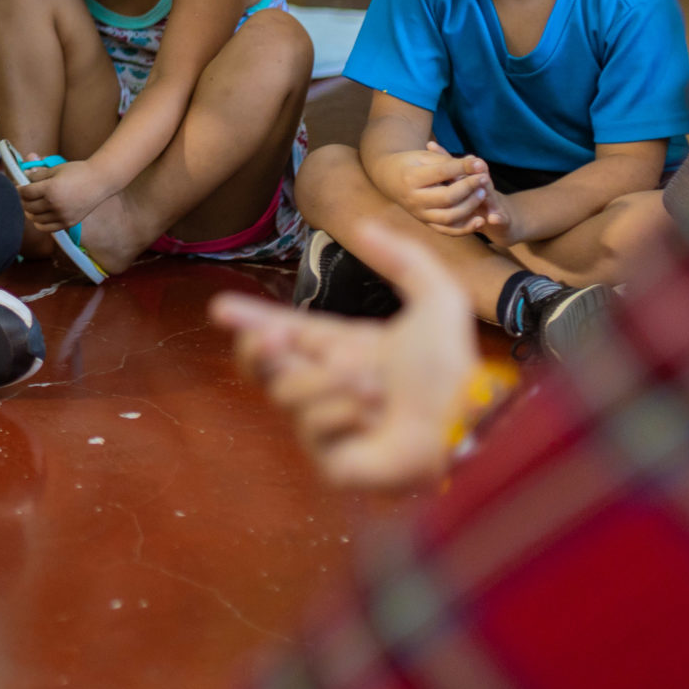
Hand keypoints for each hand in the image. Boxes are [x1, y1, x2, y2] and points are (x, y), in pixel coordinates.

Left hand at [17, 158, 103, 237]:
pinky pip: (46, 228)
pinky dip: (39, 222)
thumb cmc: (78, 172)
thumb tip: (23, 176)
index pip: (25, 193)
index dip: (19, 189)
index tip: (18, 187)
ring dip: (30, 211)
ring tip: (32, 204)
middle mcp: (55, 205)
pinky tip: (40, 214)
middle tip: (25, 195)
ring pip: (35, 218)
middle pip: (28, 206)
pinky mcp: (68, 223)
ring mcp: (61, 216)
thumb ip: (37, 175)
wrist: (100, 181)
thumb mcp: (55, 169)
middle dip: (23, 200)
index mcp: (50, 189)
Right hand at [210, 223, 479, 489]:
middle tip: (267, 337)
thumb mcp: (435, 297)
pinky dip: (338, 411)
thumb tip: (363, 225)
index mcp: (341, 349)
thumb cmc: (453, 366)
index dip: (249, 320)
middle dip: (255, 347)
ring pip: (286, 391)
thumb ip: (402, 257)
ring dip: (325, 382)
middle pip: (263, 365)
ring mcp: (326, 426)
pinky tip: (371, 414)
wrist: (467, 418)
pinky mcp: (333, 462)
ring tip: (371, 387)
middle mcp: (327, 386)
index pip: (282, 331)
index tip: (221, 308)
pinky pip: (310, 426)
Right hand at [379, 143, 492, 234]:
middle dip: (469, 188)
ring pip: (450, 217)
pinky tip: (480, 220)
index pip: (442, 173)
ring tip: (482, 193)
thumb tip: (477, 164)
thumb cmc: (410, 163)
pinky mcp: (426, 223)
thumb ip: (449, 160)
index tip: (480, 163)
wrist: (389, 179)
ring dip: (470, 206)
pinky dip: (466, 229)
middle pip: (447, 198)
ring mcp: (420, 214)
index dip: (463, 168)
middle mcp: (414, 199)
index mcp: (411, 178)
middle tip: (484, 178)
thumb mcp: (424, 156)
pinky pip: (448, 231)